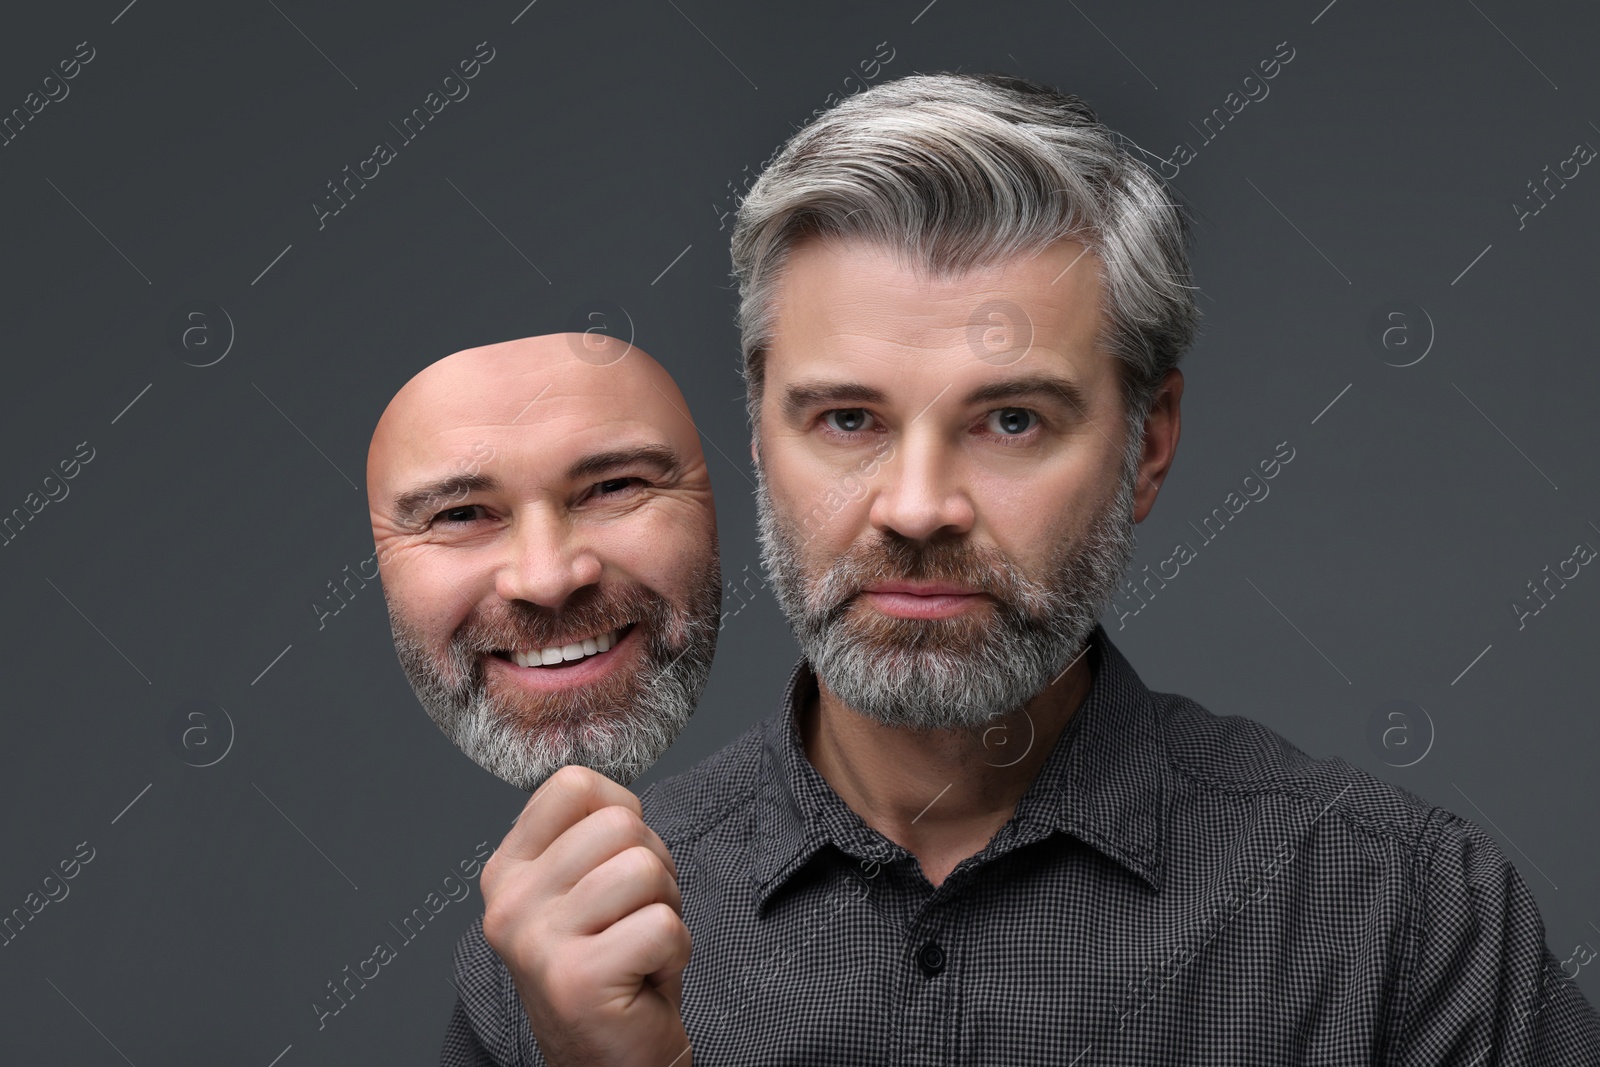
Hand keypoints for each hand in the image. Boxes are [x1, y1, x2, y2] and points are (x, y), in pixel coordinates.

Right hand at [481, 766, 691, 1066]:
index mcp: (507, 871)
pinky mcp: (577, 980)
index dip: (620, 811)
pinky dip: (675, 951)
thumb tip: (620, 794)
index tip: (617, 861)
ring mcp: (538, 943)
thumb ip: (589, 835)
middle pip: (619, 825)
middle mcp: (509, 904)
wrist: (612, 1060)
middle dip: (654, 868)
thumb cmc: (614, 965)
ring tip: (641, 947)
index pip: (571, 784)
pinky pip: (662, 925)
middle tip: (635, 918)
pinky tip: (646, 977)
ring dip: (666, 910)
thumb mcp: (584, 889)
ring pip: (645, 870)